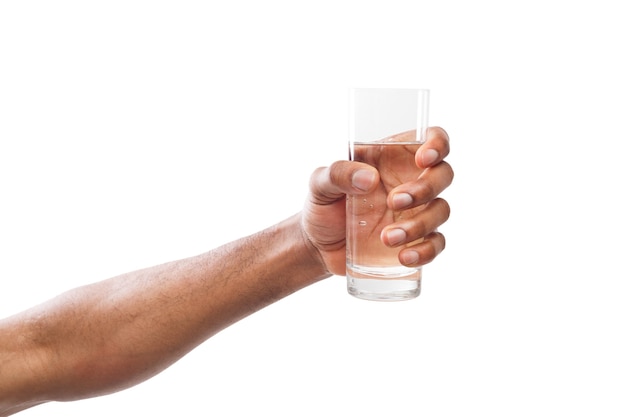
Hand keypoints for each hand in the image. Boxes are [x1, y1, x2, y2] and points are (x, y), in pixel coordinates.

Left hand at [301, 127, 452, 275]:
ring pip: (441, 210)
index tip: (423, 159)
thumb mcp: (319, 184)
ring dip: (420, 224)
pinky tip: (404, 257)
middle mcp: (411, 181)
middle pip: (443, 174)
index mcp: (392, 157)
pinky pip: (436, 244)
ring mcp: (416, 212)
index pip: (431, 138)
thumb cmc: (321, 206)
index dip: (437, 144)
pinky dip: (426, 251)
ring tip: (387, 238)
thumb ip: (338, 174)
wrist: (317, 247)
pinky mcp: (415, 241)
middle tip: (394, 202)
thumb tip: (369, 178)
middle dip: (426, 188)